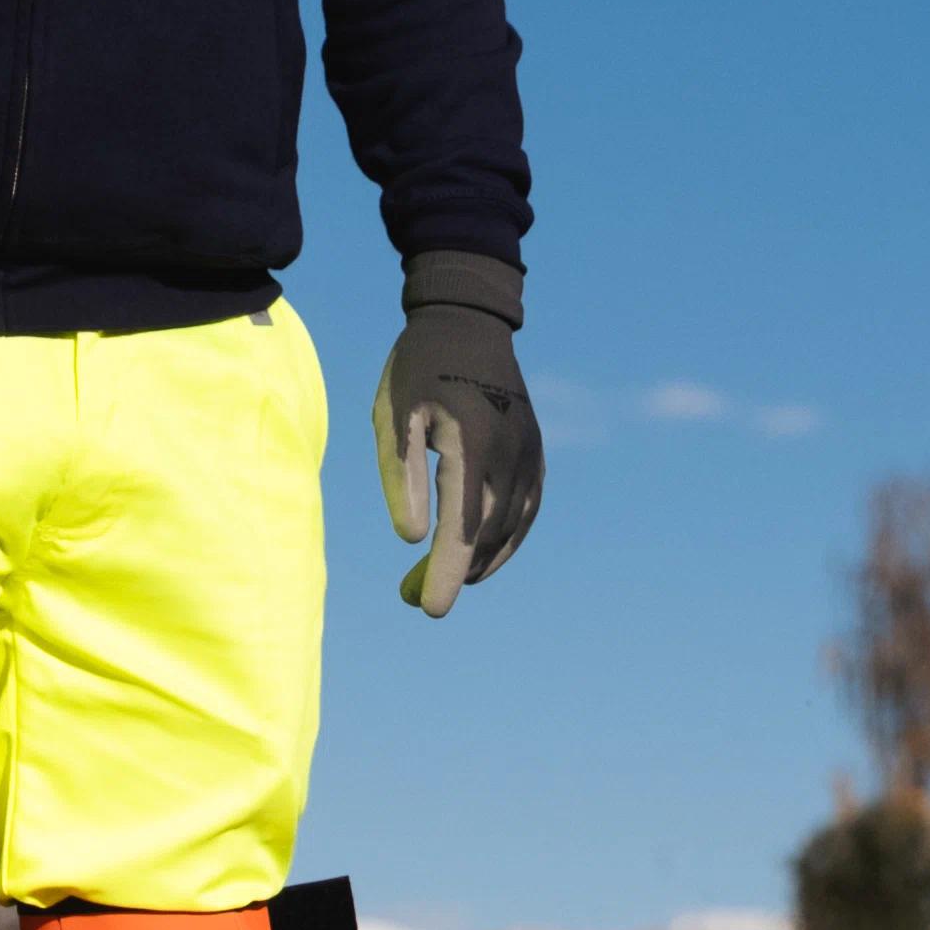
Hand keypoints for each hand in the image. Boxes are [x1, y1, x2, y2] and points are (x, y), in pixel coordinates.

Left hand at [372, 252, 542, 616]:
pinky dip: (506, 540)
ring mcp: (530, 453)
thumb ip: (402, 477)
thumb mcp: (393, 416)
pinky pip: (527, 510)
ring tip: (445, 579)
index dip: (447, 573)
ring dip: (480, 562)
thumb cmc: (418, 367)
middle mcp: (512, 454)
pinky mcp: (536, 452)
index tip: (429, 609)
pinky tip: (480, 555)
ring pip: (511, 529)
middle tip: (414, 597)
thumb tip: (411, 540)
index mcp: (473, 444)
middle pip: (488, 536)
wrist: (467, 320)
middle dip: (455, 574)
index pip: (462, 527)